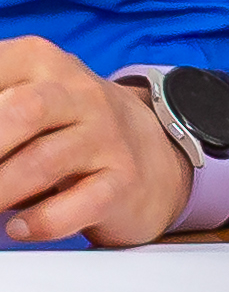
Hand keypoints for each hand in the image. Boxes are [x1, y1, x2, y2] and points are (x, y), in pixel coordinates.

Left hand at [0, 38, 194, 246]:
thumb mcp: (19, 96)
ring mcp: (106, 137)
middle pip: (23, 112)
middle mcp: (79, 94)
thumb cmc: (61, 128)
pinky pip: (82, 203)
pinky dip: (42, 222)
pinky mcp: (123, 181)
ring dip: (0, 190)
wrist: (150, 154)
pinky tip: (20, 227)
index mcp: (41, 63)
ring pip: (46, 161)